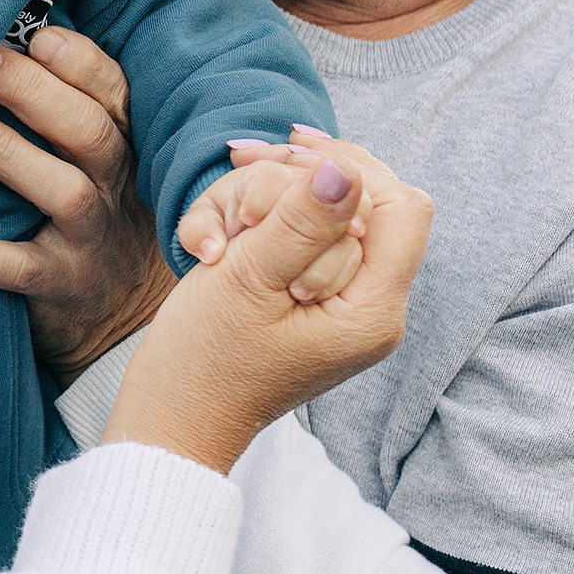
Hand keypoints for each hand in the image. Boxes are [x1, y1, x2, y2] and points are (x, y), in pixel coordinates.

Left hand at [0, 28, 175, 385]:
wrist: (125, 318)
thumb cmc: (91, 211)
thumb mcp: (95, 158)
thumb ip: (61, 105)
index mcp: (122, 142)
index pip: (111, 91)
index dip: (77, 60)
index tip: (34, 33)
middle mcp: (115, 185)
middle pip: (87, 129)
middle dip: (32, 90)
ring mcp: (93, 239)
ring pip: (63, 191)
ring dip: (5, 152)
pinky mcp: (64, 287)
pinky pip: (20, 271)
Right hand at [103, 146, 432, 474]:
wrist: (172, 418)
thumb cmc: (202, 360)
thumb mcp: (247, 279)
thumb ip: (301, 222)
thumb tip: (345, 171)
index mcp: (372, 312)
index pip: (400, 207)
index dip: (349, 169)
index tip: (285, 155)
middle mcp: (373, 308)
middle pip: (364, 200)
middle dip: (299, 178)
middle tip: (239, 166)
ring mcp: (345, 304)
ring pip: (328, 209)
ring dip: (270, 196)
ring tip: (223, 223)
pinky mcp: (316, 297)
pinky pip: (305, 234)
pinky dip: (264, 218)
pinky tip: (223, 230)